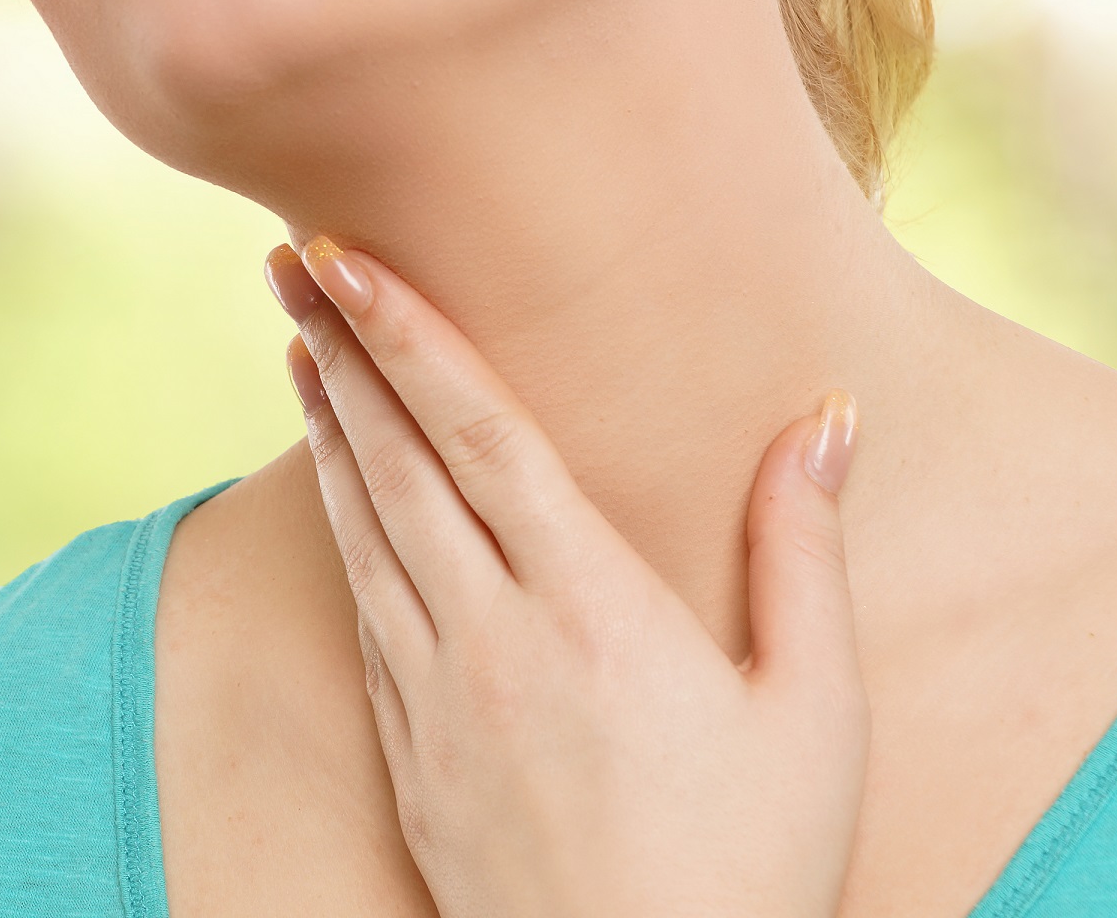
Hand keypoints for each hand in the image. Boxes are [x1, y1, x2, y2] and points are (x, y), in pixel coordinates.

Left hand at [264, 237, 868, 917]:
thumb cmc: (750, 869)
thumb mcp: (815, 709)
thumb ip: (804, 549)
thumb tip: (828, 414)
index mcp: (592, 608)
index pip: (482, 435)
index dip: (411, 337)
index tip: (348, 260)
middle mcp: (492, 639)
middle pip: (397, 464)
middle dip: (342, 351)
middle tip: (288, 265)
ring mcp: (436, 699)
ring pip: (363, 532)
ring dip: (327, 431)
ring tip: (296, 349)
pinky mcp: (410, 755)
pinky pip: (363, 612)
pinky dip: (339, 531)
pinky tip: (334, 497)